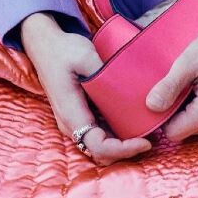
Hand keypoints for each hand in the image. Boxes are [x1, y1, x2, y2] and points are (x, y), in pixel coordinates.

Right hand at [20, 14, 151, 165]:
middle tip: (153, 137)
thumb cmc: (62, 50)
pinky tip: (134, 122)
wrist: (44, 45)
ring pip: (101, 147)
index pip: (99, 147)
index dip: (123, 150)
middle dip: (127, 150)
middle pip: (102, 153)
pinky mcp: (80, 116)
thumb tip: (128, 88)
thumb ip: (104, 72)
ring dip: (123, 144)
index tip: (145, 141)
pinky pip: (100, 135)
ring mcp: (74, 122)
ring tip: (148, 131)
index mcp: (71, 113)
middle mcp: (71, 124)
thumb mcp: (85, 55)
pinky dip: (117, 135)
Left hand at [145, 3, 197, 142]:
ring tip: (196, 86)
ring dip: (190, 112)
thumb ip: (169, 87)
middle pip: (185, 132)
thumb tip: (150, 106)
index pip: (173, 133)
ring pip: (196, 129)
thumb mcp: (187, 62)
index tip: (165, 96)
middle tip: (183, 86)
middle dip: (178, 113)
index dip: (163, 117)